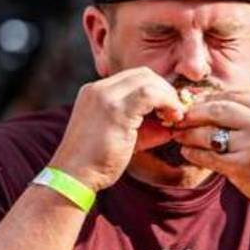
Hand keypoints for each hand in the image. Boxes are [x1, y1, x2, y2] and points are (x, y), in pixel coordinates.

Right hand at [50, 67, 184, 190]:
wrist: (73, 176)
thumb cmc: (97, 161)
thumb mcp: (118, 133)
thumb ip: (140, 121)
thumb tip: (173, 116)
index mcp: (95, 91)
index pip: (133, 77)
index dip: (156, 89)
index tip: (168, 107)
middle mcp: (98, 89)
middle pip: (143, 74)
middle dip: (165, 89)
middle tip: (176, 111)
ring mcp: (105, 96)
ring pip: (148, 80)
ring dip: (168, 96)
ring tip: (175, 116)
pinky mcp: (115, 110)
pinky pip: (150, 94)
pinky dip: (168, 103)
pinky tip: (173, 118)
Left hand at [171, 91, 249, 217]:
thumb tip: (222, 106)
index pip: (234, 95)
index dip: (211, 98)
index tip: (198, 104)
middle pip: (217, 109)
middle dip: (194, 112)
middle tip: (181, 117)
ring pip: (208, 133)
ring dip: (188, 133)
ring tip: (179, 135)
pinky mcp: (242, 167)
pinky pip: (208, 156)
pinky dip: (193, 153)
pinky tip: (188, 152)